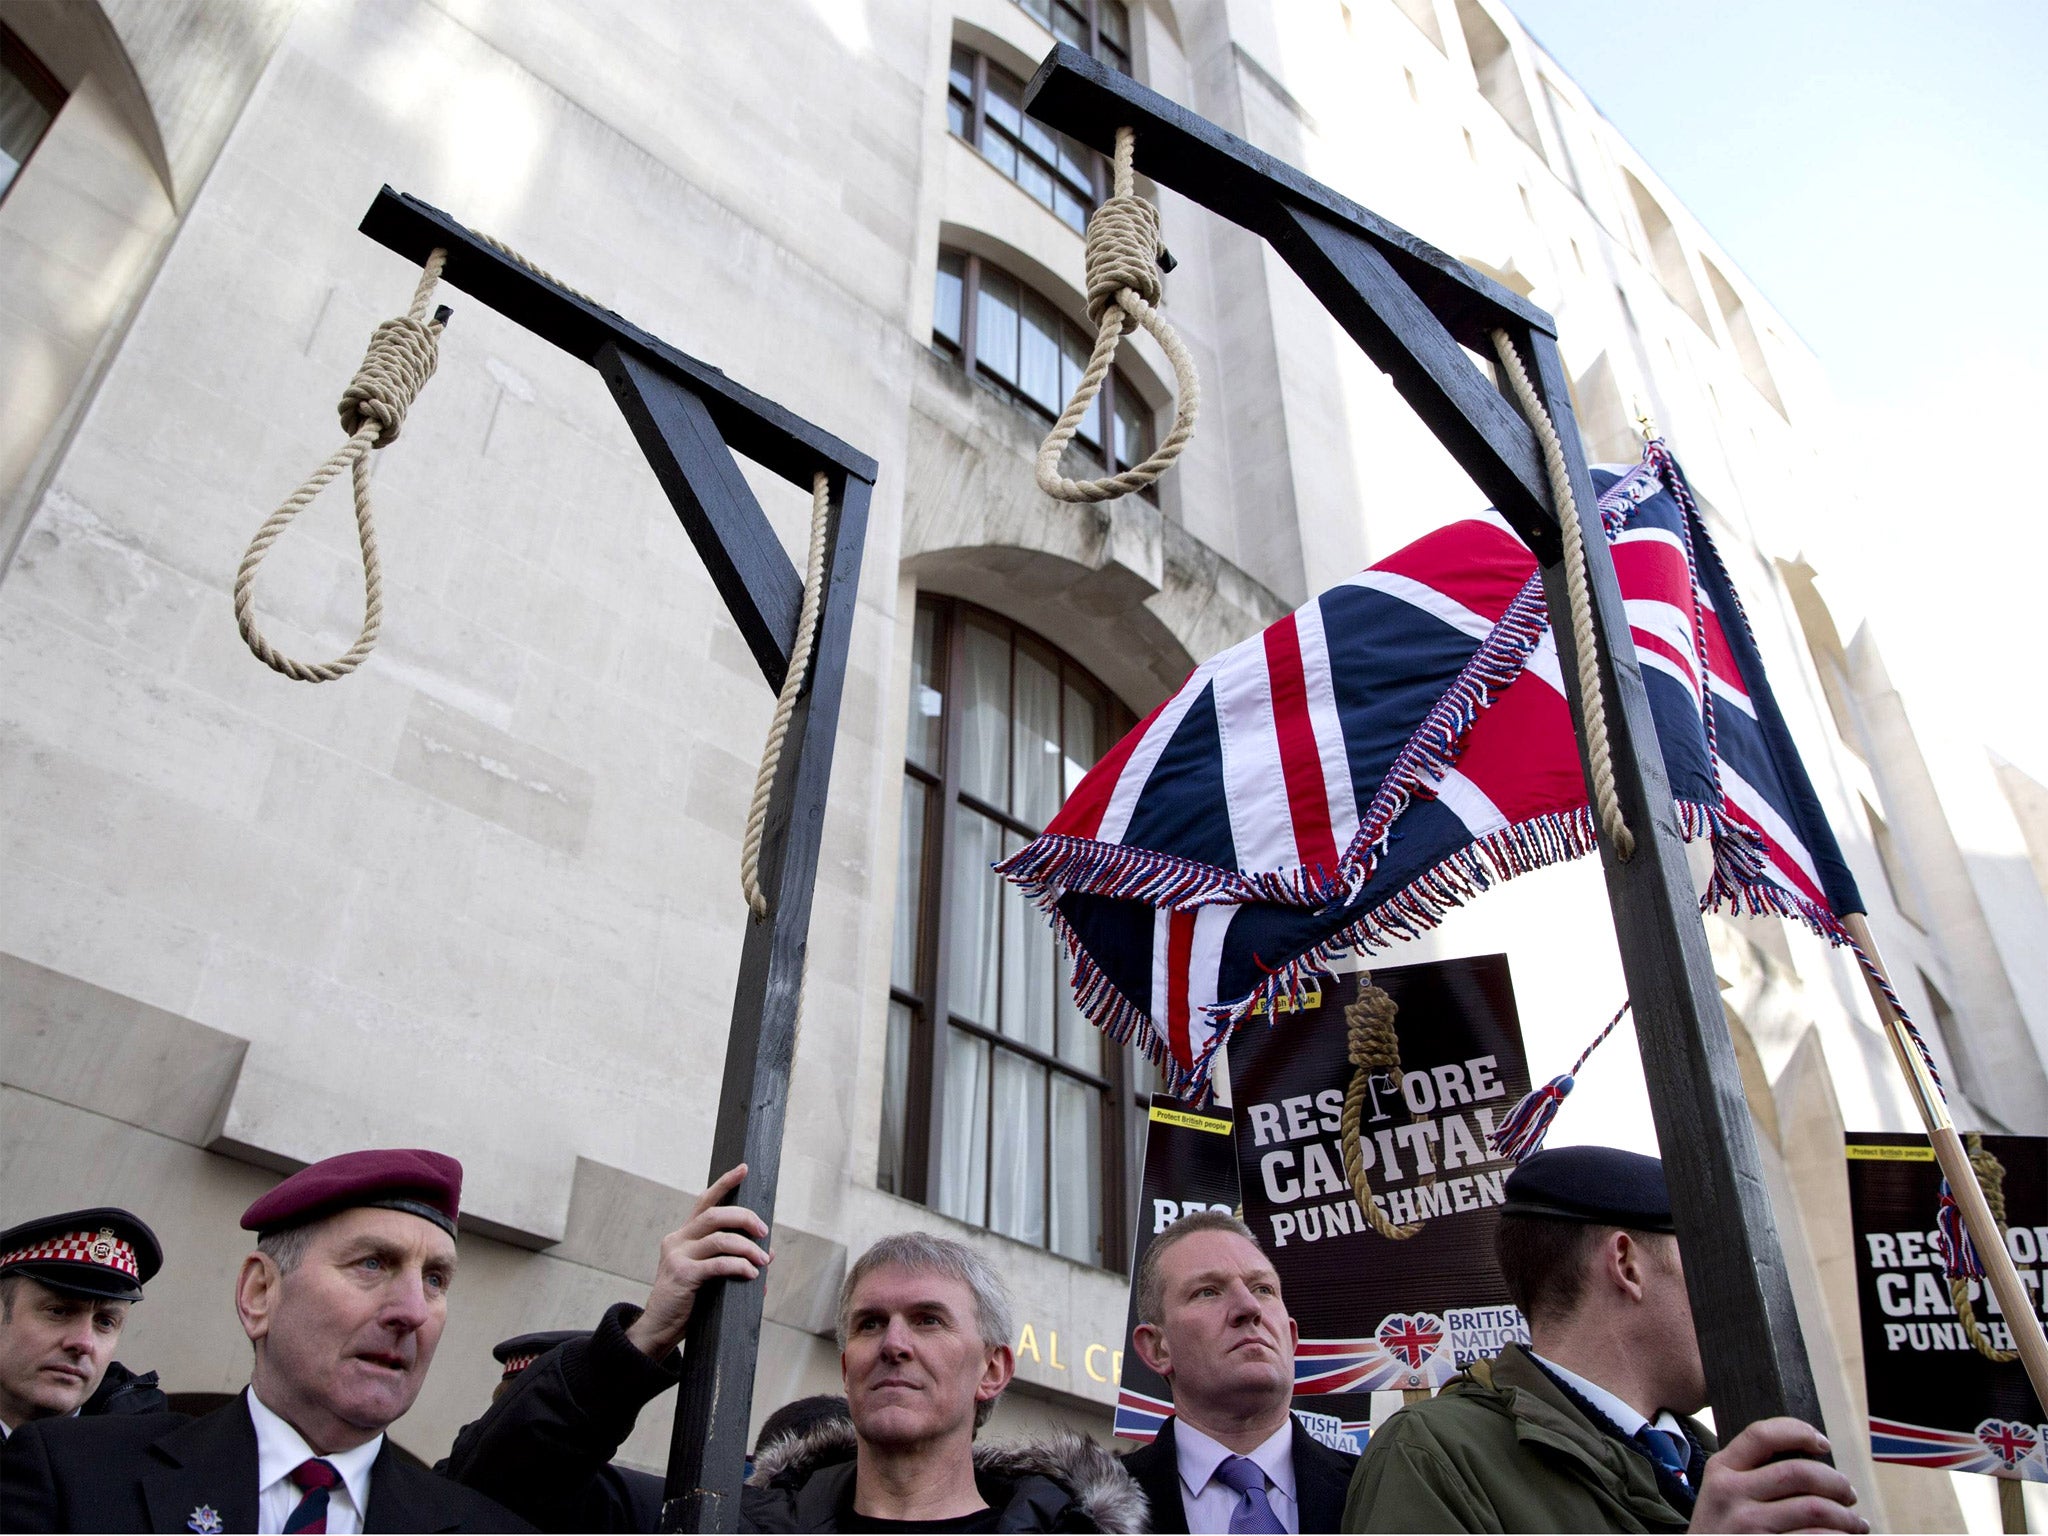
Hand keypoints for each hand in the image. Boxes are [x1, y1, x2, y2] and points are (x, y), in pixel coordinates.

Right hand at [625, 1164, 771, 1359]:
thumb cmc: (687, 1302)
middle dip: (745, 1218)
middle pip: (716, 1215)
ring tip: (762, 1260)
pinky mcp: (682, 1274)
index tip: (744, 1168)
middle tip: (764, 1231)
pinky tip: (751, 1275)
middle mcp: (678, 1240)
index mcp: (683, 1235)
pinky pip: (718, 1264)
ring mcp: (677, 1256)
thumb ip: (734, 1260)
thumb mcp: (710, 1276)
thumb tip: (769, 1253)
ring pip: (720, 1239)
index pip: (705, 1201)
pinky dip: (739, 1267)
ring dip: (748, 1248)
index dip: (725, 1183)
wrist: (658, 1329)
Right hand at [1688, 1418, 1866, 1533]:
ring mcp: (1747, 1526)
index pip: (1761, 1435)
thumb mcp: (1721, 1495)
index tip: (1823, 1443)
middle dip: (1836, 1482)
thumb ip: (1750, 1475)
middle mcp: (1731, 1494)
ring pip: (1814, 1509)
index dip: (1799, 1432)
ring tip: (1855, 1523)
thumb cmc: (1723, 1532)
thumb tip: (1814, 1467)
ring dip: (1847, 1517)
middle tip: (1849, 1495)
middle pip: (1798, 1473)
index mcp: (1721, 1470)